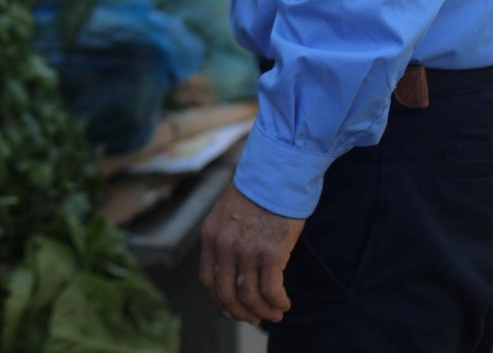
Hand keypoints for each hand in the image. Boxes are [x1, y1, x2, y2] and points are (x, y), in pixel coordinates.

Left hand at [199, 185, 304, 324]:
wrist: (276, 173)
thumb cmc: (257, 192)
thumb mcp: (227, 214)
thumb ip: (226, 239)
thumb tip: (233, 268)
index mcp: (211, 236)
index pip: (207, 280)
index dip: (220, 300)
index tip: (232, 308)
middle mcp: (224, 245)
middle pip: (226, 293)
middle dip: (241, 312)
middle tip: (255, 318)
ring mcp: (246, 250)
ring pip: (249, 296)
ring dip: (262, 311)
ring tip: (275, 313)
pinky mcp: (270, 252)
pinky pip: (271, 290)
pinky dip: (278, 302)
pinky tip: (285, 303)